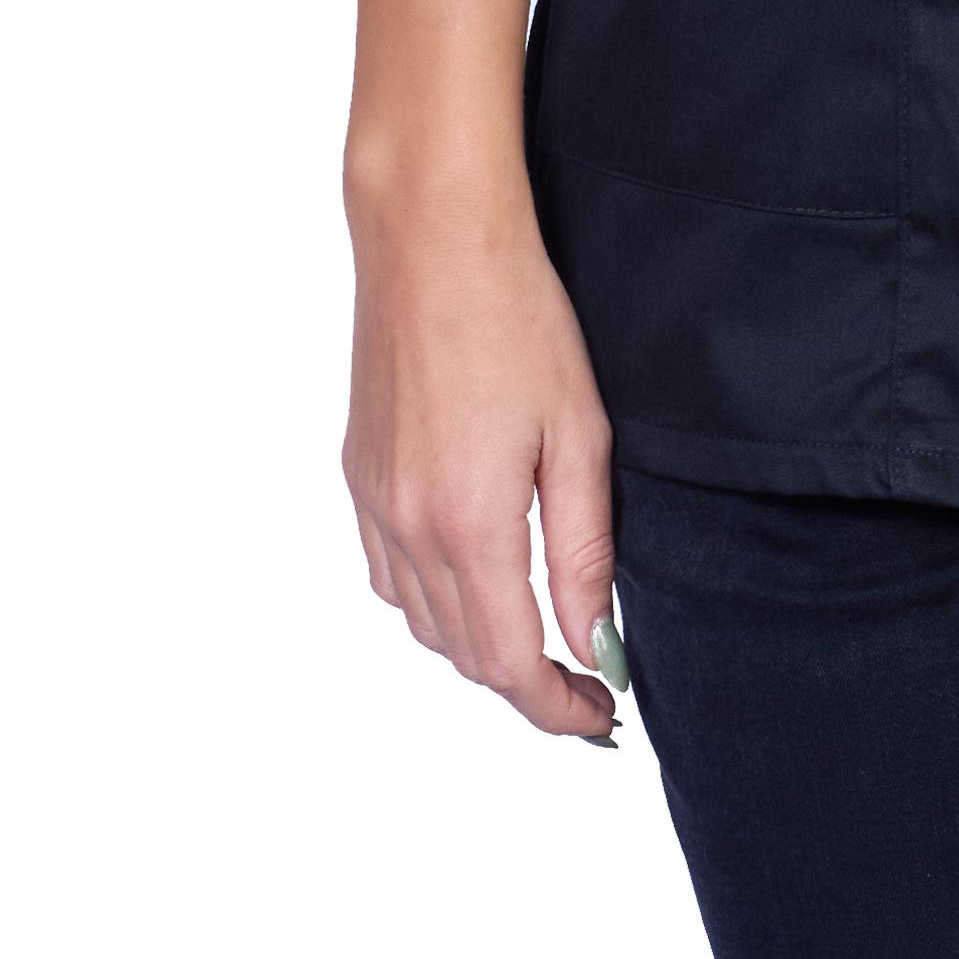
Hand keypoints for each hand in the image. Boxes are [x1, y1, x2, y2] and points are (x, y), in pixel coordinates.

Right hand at [344, 180, 625, 746]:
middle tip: (585, 688)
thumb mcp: (580, 439)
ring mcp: (374, 502)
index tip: (599, 716)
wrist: (432, 242)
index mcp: (472, 523)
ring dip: (479, 649)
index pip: (511, 662)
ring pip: (421, 622)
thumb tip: (593, 638)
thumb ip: (584, 552)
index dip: (557, 707)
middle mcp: (410, 526)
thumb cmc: (517, 320)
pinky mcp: (358, 476)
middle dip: (526, 686)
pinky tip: (473, 585)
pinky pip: (388, 576)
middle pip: (465, 655)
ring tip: (538, 642)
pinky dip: (432, 604)